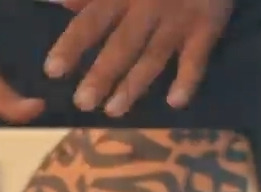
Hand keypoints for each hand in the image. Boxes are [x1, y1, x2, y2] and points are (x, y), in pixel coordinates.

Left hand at [44, 0, 231, 116]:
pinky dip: (188, 79)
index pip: (91, 21)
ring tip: (114, 111)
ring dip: (134, 85)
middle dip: (101, 74)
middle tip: (83, 102)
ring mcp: (178, 18)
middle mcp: (147, 7)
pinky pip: (197, 56)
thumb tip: (60, 4)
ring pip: (153, 56)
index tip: (52, 71)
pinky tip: (175, 102)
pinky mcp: (207, 25)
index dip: (72, 45)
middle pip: (121, 45)